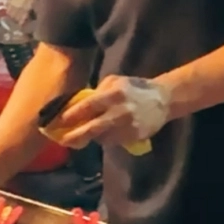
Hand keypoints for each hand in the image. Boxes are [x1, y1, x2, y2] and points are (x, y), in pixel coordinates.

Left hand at [56, 75, 170, 148]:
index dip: (72, 115)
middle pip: (93, 128)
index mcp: (114, 94)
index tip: (59, 121)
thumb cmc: (134, 88)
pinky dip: (105, 139)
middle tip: (63, 141)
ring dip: (90, 138)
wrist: (163, 100)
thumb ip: (98, 91)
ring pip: (102, 138)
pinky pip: (113, 141)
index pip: (88, 106)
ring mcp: (128, 126)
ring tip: (80, 137)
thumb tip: (78, 103)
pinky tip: (102, 135)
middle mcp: (120, 112)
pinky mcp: (134, 137)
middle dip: (76, 135)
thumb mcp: (116, 81)